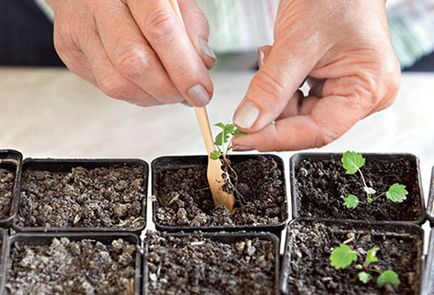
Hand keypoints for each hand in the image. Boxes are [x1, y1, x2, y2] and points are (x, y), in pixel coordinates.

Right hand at [47, 0, 214, 106]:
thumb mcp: (174, 0)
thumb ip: (192, 29)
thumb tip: (202, 66)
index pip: (159, 28)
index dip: (184, 68)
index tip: (201, 91)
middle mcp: (97, 5)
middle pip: (133, 62)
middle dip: (168, 90)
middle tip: (187, 95)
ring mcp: (78, 30)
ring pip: (117, 84)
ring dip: (151, 97)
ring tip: (168, 90)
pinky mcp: (69, 52)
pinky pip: (106, 88)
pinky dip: (136, 94)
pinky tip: (146, 84)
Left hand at [232, 0, 399, 150]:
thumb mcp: (297, 43)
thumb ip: (270, 88)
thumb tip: (248, 123)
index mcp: (367, 88)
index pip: (318, 131)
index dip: (277, 138)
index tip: (244, 138)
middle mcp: (361, 93)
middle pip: (307, 123)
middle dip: (271, 115)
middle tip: (242, 110)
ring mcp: (346, 86)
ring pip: (298, 111)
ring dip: (274, 95)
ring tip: (271, 59)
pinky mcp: (331, 80)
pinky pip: (298, 97)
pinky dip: (279, 86)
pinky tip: (277, 61)